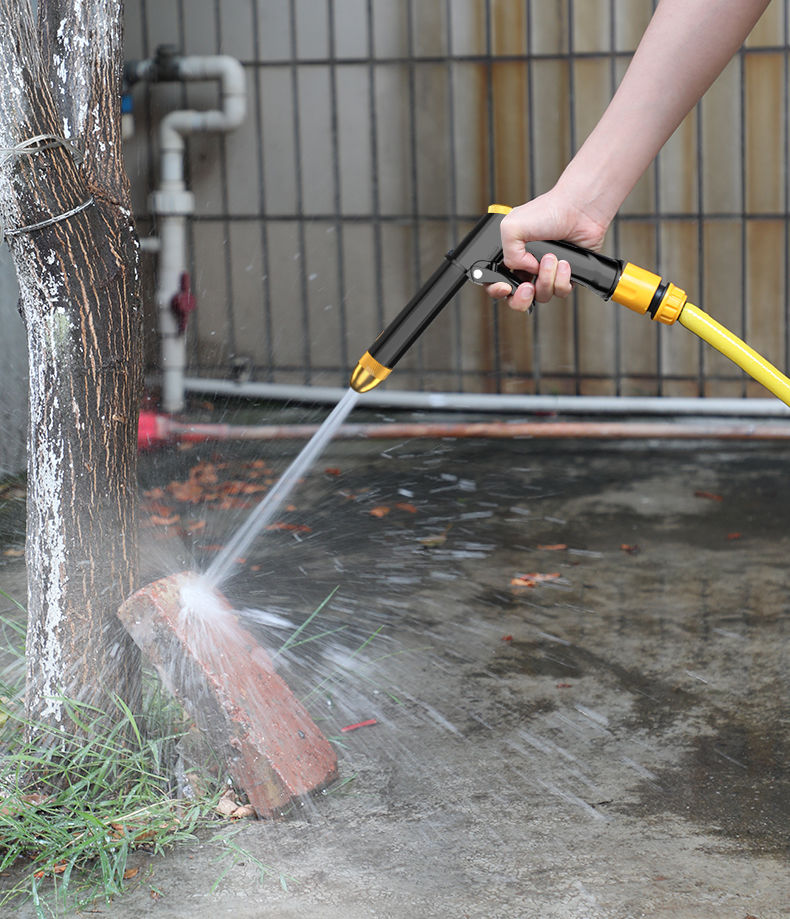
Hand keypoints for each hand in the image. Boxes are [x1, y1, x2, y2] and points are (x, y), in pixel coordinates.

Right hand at [486, 190, 609, 311]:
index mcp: (511, 256)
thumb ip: (509, 255)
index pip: (496, 283)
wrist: (579, 210)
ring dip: (545, 279)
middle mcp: (527, 267)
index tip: (505, 287)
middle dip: (521, 298)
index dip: (498, 290)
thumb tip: (524, 270)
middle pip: (517, 299)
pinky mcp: (565, 276)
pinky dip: (562, 278)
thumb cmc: (549, 211)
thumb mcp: (511, 227)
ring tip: (550, 258)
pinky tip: (564, 262)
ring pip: (541, 296)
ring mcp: (546, 273)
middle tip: (527, 287)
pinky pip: (560, 292)